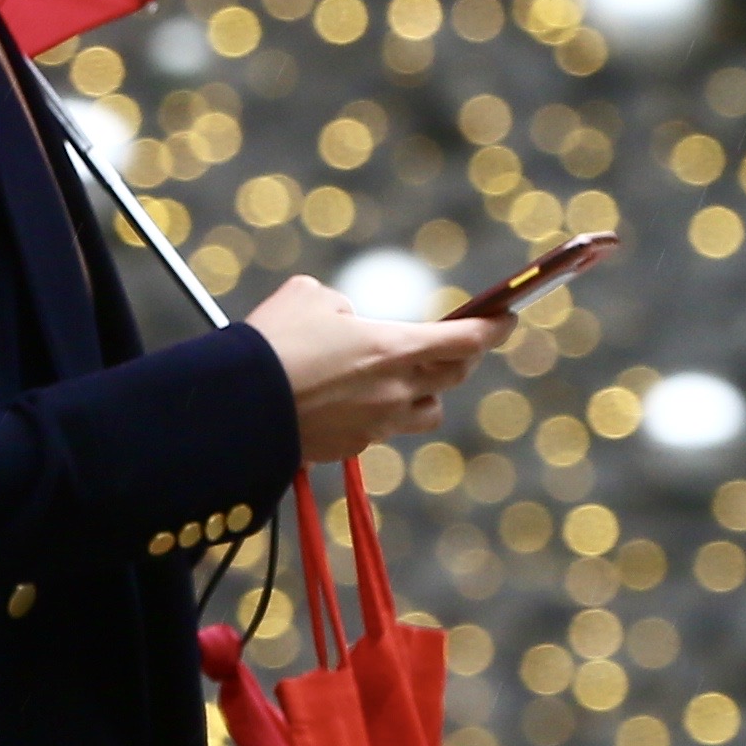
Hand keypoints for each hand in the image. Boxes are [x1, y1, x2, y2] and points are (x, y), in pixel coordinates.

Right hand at [248, 275, 497, 462]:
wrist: (238, 405)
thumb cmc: (274, 341)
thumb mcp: (310, 297)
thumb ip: (343, 306)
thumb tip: (349, 322)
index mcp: (393, 348)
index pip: (463, 340)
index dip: (492, 328)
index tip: (507, 319)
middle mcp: (395, 391)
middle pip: (454, 377)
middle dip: (462, 358)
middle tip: (459, 344)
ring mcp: (376, 424)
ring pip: (427, 412)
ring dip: (427, 394)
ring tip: (409, 379)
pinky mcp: (352, 448)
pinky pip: (384, 430)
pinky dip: (381, 414)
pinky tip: (355, 401)